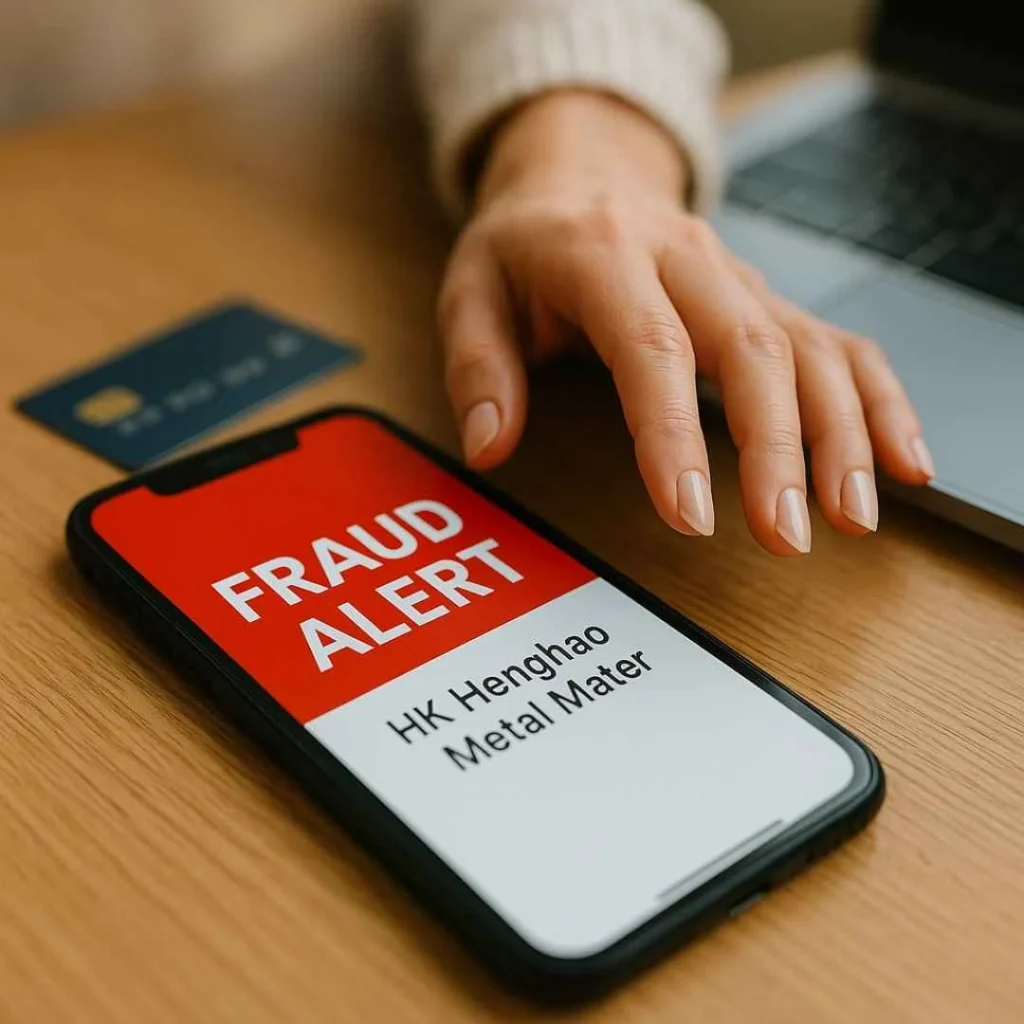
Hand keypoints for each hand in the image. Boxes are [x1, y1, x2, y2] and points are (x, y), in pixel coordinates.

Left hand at [438, 90, 933, 554]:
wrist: (581, 174)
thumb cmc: (524, 245)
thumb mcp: (471, 291)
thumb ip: (479, 368)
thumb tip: (490, 446)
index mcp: (603, 253)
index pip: (651, 348)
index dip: (672, 435)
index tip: (690, 515)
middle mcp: (686, 259)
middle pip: (749, 349)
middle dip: (775, 448)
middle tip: (783, 534)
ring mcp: (737, 278)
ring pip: (806, 349)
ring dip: (840, 434)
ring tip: (852, 516)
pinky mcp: (766, 300)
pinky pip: (837, 344)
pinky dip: (877, 401)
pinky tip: (904, 461)